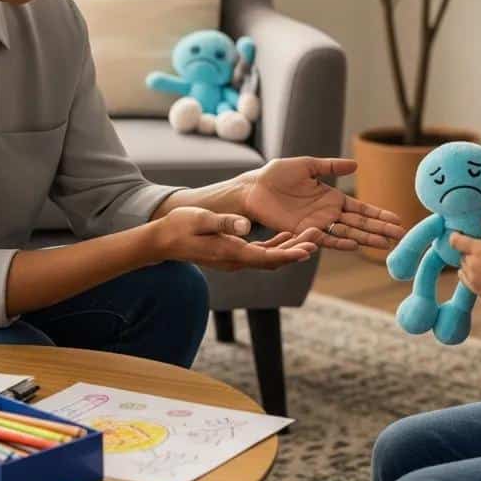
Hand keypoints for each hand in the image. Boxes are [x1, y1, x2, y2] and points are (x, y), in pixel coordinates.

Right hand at [150, 206, 319, 270]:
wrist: (163, 241)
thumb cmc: (180, 227)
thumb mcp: (201, 220)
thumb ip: (223, 222)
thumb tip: (245, 225)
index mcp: (231, 253)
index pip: (266, 257)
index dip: (289, 254)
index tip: (308, 249)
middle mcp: (236, 261)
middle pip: (274, 259)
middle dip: (297, 249)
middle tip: (317, 235)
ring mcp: (235, 259)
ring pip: (269, 256)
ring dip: (290, 247)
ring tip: (310, 235)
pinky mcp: (233, 253)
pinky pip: (260, 253)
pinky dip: (276, 245)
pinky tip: (287, 235)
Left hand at [242, 157, 405, 250]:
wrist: (254, 188)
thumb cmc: (277, 175)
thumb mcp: (307, 166)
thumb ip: (331, 166)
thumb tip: (356, 165)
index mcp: (332, 197)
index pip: (361, 209)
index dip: (379, 215)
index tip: (397, 220)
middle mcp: (328, 213)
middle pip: (360, 224)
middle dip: (380, 230)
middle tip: (401, 236)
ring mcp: (318, 224)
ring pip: (348, 232)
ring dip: (367, 238)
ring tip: (386, 244)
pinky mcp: (303, 231)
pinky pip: (326, 238)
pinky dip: (341, 241)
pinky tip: (356, 244)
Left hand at [449, 216, 480, 301]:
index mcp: (478, 250)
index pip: (456, 240)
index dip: (456, 236)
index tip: (461, 234)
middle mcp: (471, 263)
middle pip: (462, 252)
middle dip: (470, 250)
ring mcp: (471, 277)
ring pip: (463, 264)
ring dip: (470, 261)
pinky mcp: (474, 288)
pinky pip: (464, 277)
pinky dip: (469, 273)